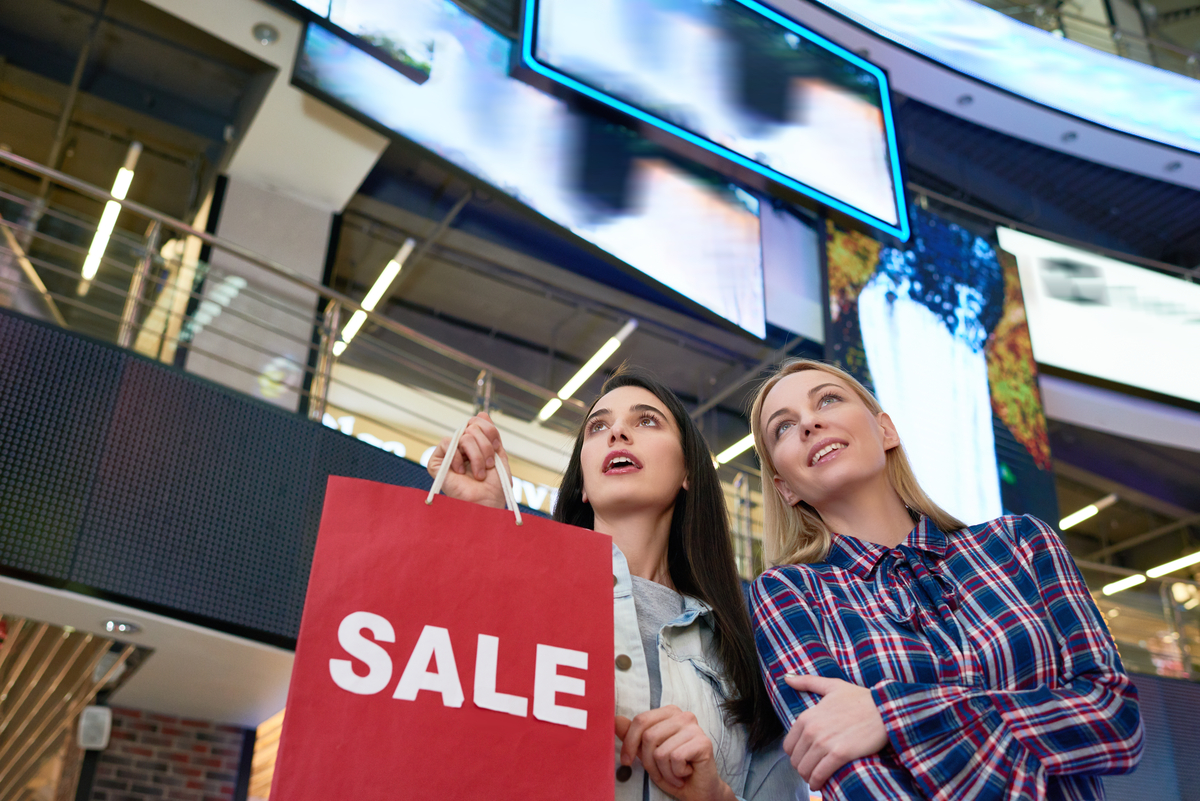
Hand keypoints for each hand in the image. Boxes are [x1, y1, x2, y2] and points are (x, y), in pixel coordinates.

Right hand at [425, 413, 509, 507]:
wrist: (486, 502)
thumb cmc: (494, 485)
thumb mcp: (499, 455)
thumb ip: (491, 434)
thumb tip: (481, 413)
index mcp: (475, 444)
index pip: (477, 421)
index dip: (490, 430)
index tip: (497, 446)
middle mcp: (461, 447)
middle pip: (472, 427)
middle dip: (485, 446)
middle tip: (489, 465)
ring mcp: (449, 454)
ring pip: (463, 436)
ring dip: (477, 456)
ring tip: (479, 473)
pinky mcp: (437, 462)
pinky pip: (446, 443)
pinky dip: (458, 457)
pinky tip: (461, 472)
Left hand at [615, 709, 734, 800]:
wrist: (697, 791)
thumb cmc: (673, 771)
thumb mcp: (647, 754)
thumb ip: (633, 736)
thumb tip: (615, 720)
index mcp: (669, 713)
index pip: (641, 720)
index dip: (629, 743)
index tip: (626, 761)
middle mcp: (683, 716)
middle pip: (649, 737)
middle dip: (649, 762)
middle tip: (660, 772)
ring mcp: (694, 728)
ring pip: (661, 751)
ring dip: (664, 771)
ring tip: (674, 774)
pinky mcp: (703, 742)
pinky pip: (676, 758)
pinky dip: (676, 773)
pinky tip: (685, 773)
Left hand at [782, 674, 888, 790]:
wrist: (885, 709)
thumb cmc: (860, 698)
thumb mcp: (832, 686)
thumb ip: (807, 682)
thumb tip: (787, 678)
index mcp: (807, 716)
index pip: (788, 745)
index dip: (795, 754)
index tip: (804, 757)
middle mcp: (812, 730)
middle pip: (796, 760)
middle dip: (802, 767)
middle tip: (811, 769)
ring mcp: (825, 742)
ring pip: (805, 769)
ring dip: (808, 777)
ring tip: (815, 778)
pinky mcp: (840, 754)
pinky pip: (820, 774)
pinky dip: (817, 782)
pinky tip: (820, 784)